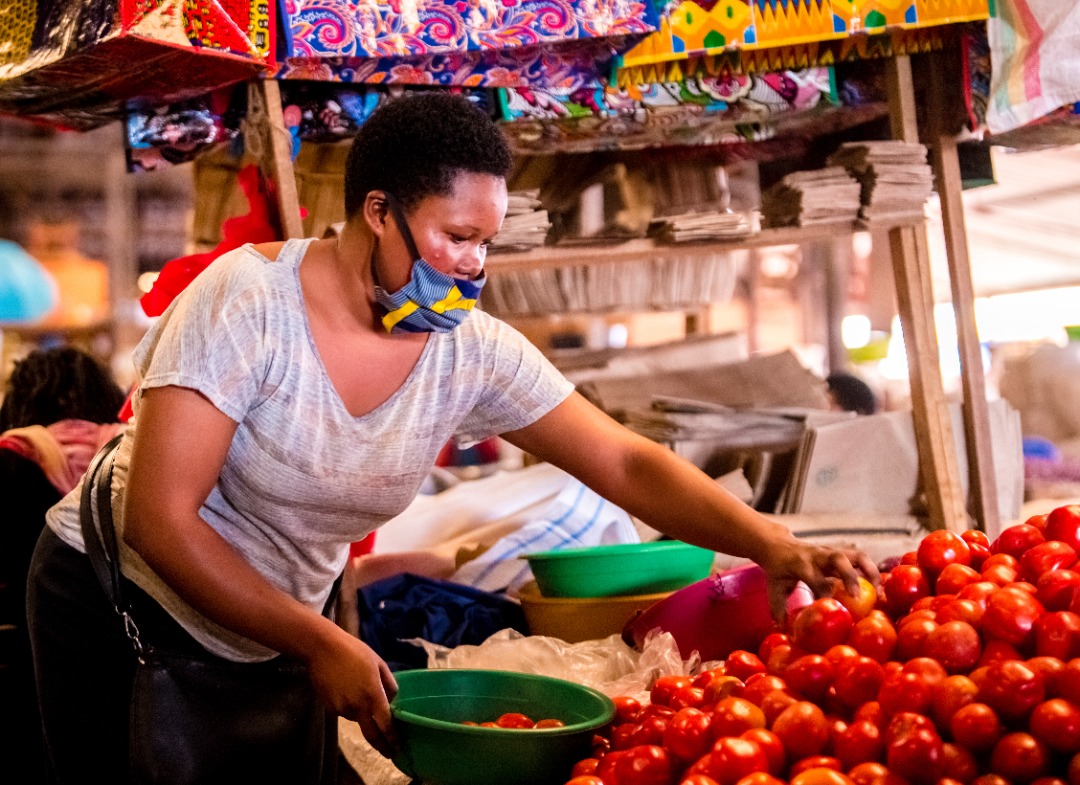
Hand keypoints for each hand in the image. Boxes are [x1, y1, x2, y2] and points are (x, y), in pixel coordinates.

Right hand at [306, 630, 398, 757]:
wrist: (322, 649)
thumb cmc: (354, 651)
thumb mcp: (378, 663)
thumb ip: (389, 683)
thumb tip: (395, 700)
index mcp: (373, 694)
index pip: (385, 724)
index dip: (393, 738)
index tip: (398, 747)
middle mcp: (357, 706)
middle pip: (371, 734)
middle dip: (381, 746)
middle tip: (389, 752)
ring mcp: (342, 709)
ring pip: (358, 719)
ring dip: (363, 716)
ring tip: (360, 695)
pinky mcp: (330, 708)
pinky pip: (345, 712)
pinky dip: (349, 707)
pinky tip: (347, 690)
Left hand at [757, 537, 880, 622]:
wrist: (779, 545)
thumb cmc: (778, 571)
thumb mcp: (774, 587)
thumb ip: (777, 608)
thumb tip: (781, 630)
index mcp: (800, 564)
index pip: (815, 578)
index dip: (824, 593)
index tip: (832, 610)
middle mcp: (818, 555)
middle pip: (838, 559)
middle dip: (851, 576)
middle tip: (859, 598)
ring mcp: (830, 551)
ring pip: (855, 555)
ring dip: (871, 572)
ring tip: (881, 593)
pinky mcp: (839, 551)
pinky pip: (860, 558)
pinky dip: (872, 571)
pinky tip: (879, 587)